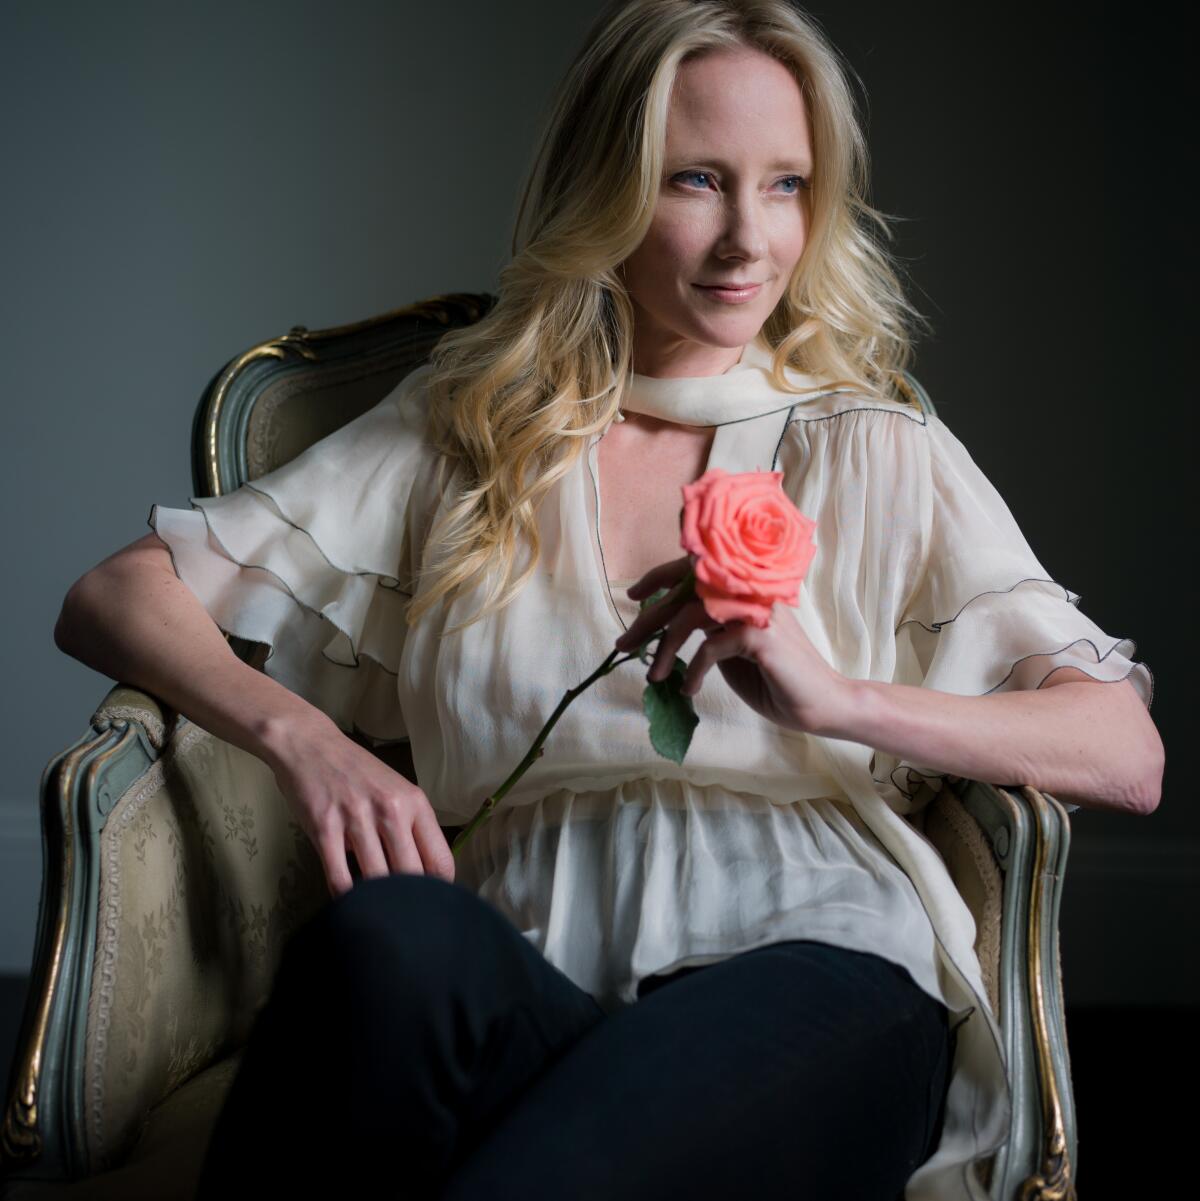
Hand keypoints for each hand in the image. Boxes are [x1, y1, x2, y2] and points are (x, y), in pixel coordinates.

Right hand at [262, 711, 454, 897]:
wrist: (311, 745)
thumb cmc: (356, 772)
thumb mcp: (395, 791)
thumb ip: (409, 828)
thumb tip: (420, 876)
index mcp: (414, 802)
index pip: (440, 859)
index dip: (439, 890)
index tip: (430, 905)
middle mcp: (390, 810)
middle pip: (411, 875)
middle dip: (408, 902)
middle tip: (403, 917)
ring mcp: (356, 818)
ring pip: (376, 878)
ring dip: (375, 901)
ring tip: (376, 914)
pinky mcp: (324, 827)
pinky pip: (339, 876)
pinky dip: (344, 896)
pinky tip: (347, 904)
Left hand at [614, 554, 852, 735]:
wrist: (820, 706)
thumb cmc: (774, 679)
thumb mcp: (730, 649)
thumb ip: (707, 628)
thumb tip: (663, 620)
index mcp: (744, 589)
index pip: (694, 568)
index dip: (659, 577)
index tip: (632, 596)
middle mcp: (750, 591)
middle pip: (684, 592)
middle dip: (648, 620)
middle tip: (623, 644)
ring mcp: (756, 609)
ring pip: (690, 617)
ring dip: (664, 649)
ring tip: (653, 676)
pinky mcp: (760, 635)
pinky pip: (708, 648)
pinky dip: (692, 671)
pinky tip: (689, 690)